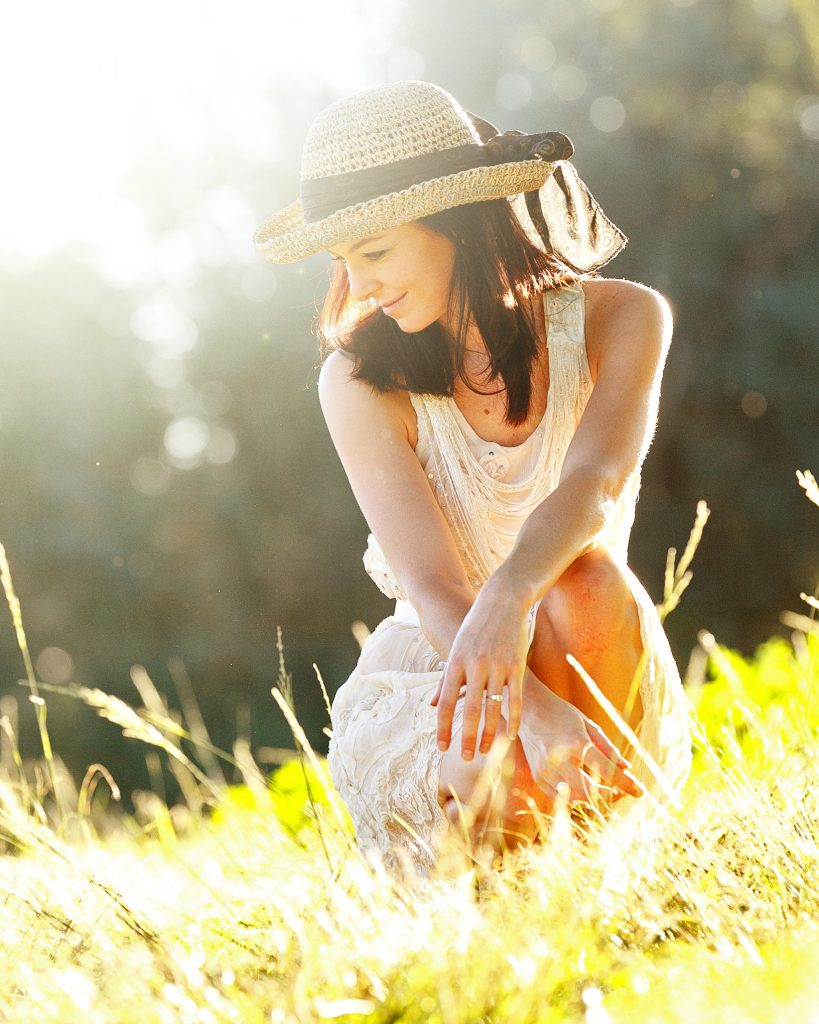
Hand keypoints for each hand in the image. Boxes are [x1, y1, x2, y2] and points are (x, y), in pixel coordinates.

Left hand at [430, 576, 531, 760]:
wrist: (502, 600)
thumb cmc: (475, 626)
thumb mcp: (455, 649)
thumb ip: (445, 679)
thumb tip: (434, 705)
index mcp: (456, 662)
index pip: (447, 702)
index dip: (443, 727)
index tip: (441, 746)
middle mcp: (476, 666)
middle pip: (469, 710)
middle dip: (465, 737)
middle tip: (464, 757)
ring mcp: (498, 666)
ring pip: (492, 708)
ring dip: (488, 733)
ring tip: (485, 751)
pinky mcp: (517, 666)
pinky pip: (515, 699)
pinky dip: (513, 719)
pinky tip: (511, 735)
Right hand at [517, 670, 644, 803]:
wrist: (527, 709)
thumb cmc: (561, 713)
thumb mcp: (587, 724)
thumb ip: (607, 747)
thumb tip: (626, 768)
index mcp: (576, 742)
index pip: (607, 770)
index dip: (626, 783)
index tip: (640, 791)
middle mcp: (560, 758)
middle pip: (590, 791)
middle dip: (609, 795)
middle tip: (619, 791)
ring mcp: (546, 769)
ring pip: (574, 797)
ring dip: (592, 797)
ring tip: (602, 788)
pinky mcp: (538, 775)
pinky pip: (560, 795)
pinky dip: (574, 795)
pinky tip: (582, 786)